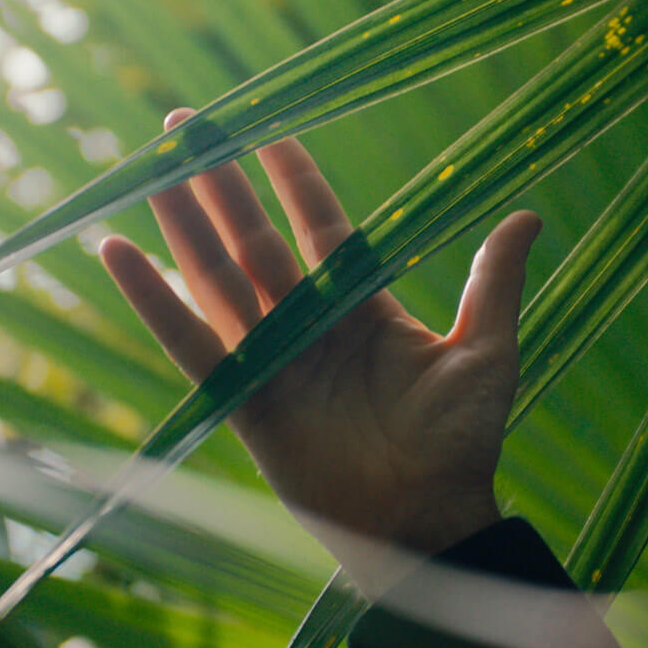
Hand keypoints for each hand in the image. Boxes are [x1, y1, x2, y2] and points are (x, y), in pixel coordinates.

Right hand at [100, 109, 540, 595]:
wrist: (429, 521)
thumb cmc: (461, 444)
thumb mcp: (486, 353)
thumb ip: (494, 283)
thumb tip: (528, 215)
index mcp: (363, 309)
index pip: (319, 226)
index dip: (291, 176)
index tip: (265, 127)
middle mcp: (311, 327)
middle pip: (254, 240)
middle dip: (220, 183)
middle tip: (185, 126)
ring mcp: (274, 361)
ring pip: (217, 277)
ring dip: (182, 224)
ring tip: (149, 170)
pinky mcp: (245, 401)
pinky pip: (193, 343)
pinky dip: (153, 300)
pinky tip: (119, 253)